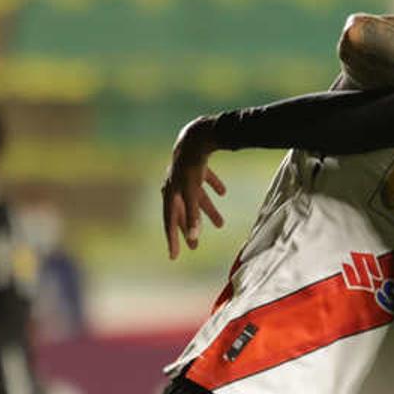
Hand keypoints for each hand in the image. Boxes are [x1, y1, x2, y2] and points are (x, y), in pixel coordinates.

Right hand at [161, 117, 226, 258]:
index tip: (174, 256)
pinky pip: (204, 180)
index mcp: (170, 194)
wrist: (196, 137)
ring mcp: (185, 176)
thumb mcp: (192, 193)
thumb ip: (193, 215)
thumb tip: (194, 237)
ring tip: (221, 224)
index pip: (170, 222)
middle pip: (182, 213)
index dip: (172, 240)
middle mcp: (175, 186)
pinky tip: (223, 192)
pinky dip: (213, 187)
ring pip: (196, 199)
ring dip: (207, 211)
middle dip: (189, 229)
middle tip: (195, 247)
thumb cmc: (191, 167)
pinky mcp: (196, 166)